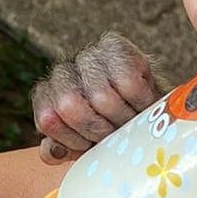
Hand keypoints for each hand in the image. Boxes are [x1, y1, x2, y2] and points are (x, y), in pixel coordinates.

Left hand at [33, 32, 162, 164]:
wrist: (150, 113)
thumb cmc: (112, 131)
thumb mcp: (83, 147)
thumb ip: (60, 151)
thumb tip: (51, 151)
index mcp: (46, 97)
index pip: (48, 120)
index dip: (75, 140)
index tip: (92, 145)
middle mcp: (61, 71)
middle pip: (69, 107)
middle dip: (98, 130)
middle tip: (115, 134)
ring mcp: (87, 55)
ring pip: (101, 98)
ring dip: (123, 118)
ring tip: (131, 120)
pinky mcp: (115, 46)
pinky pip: (128, 84)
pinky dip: (140, 102)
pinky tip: (143, 103)